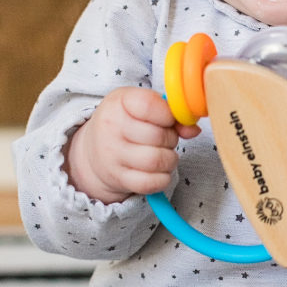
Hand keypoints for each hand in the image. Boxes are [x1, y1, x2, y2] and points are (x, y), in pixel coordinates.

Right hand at [64, 87, 200, 203]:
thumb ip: (170, 112)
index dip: (168, 113)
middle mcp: (112, 128)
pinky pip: (151, 183)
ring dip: (170, 158)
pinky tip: (159, 170)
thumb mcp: (141, 104)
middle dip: (171, 138)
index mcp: (119, 103)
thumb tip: (193, 129)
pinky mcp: (119, 179)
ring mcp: (113, 156)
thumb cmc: (124, 121)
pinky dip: (163, 178)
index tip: (168, 118)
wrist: (93, 149)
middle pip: (158, 136)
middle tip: (166, 138)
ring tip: (164, 153)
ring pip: (157, 161)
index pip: (149, 105)